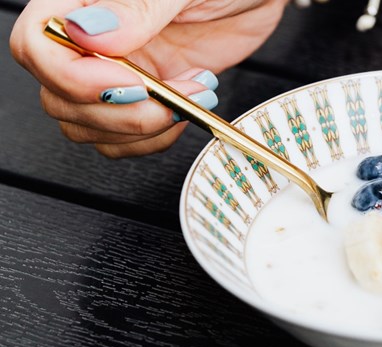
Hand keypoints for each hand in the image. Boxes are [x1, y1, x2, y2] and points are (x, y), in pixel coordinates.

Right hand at [10, 0, 287, 157]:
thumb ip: (135, 7)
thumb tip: (88, 33)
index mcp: (85, 1)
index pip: (36, 43)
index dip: (74, 76)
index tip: (131, 82)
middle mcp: (92, 41)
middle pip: (58, 97)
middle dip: (118, 112)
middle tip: (171, 96)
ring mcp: (118, 72)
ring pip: (86, 126)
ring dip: (139, 129)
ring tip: (187, 97)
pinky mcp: (147, 97)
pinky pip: (123, 139)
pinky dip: (153, 139)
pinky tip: (185, 111)